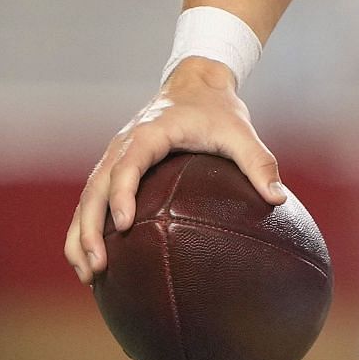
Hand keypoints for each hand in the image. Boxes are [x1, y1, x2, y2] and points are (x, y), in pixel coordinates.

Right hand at [65, 57, 286, 283]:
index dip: (121, 195)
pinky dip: (86, 230)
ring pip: (86, 199)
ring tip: (88, 275)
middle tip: (98, 267)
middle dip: (89, 229)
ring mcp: (113, 158)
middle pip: (94, 189)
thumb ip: (259, 163)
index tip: (124, 225)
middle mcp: (122, 146)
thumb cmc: (218, 110)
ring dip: (80, 237)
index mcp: (148, 135)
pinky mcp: (114, 168)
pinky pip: (93, 201)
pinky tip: (94, 262)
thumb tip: (278, 200)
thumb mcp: (241, 132)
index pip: (127, 166)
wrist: (195, 84)